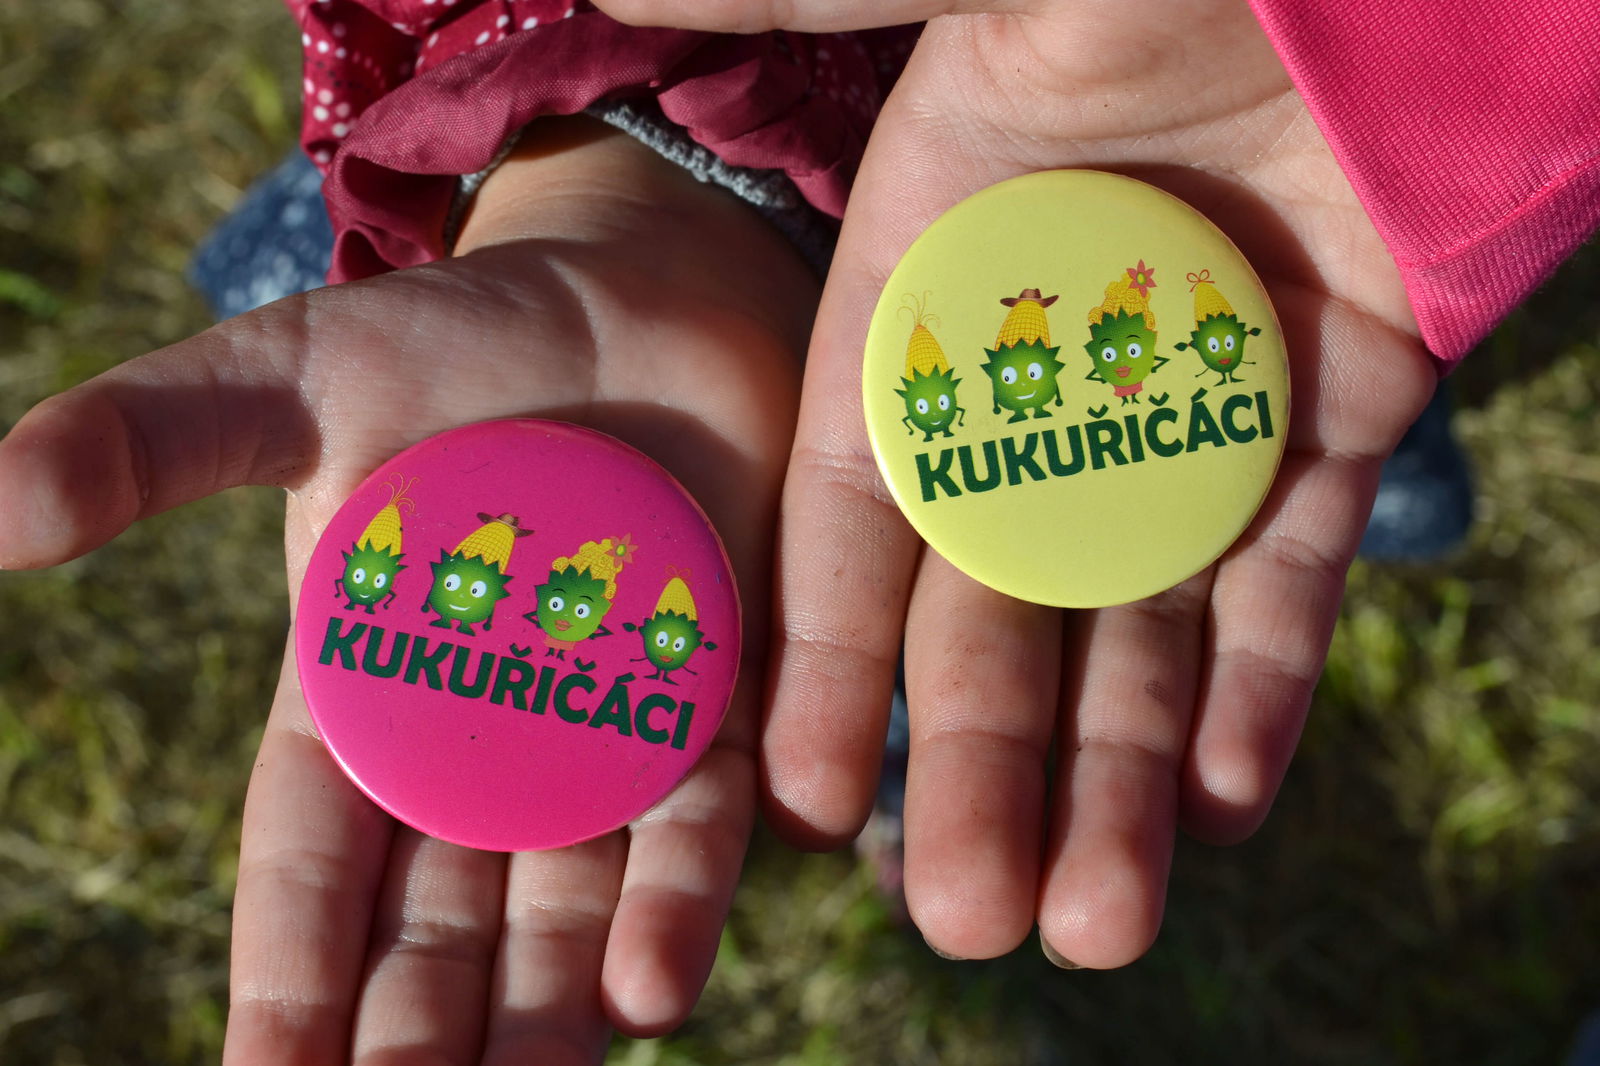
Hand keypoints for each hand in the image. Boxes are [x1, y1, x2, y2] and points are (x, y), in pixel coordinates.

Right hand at [0, 116, 813, 1060]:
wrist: (632, 293)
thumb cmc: (454, 344)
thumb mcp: (289, 382)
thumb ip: (151, 441)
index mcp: (356, 699)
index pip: (305, 874)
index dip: (281, 985)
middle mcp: (478, 747)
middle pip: (435, 928)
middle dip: (415, 1034)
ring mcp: (597, 733)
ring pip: (562, 908)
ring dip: (543, 1011)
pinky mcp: (706, 700)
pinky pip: (690, 819)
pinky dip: (673, 902)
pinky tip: (649, 993)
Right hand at [595, 0, 1436, 965]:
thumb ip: (799, 4)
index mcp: (925, 289)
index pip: (852, 509)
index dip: (822, 658)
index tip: (794, 798)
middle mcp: (1045, 366)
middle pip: (997, 602)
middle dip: (978, 766)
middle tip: (966, 923)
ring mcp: (1188, 395)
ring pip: (1141, 614)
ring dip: (1120, 771)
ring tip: (1102, 921)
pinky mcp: (1330, 401)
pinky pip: (1289, 563)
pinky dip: (1265, 681)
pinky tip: (1230, 805)